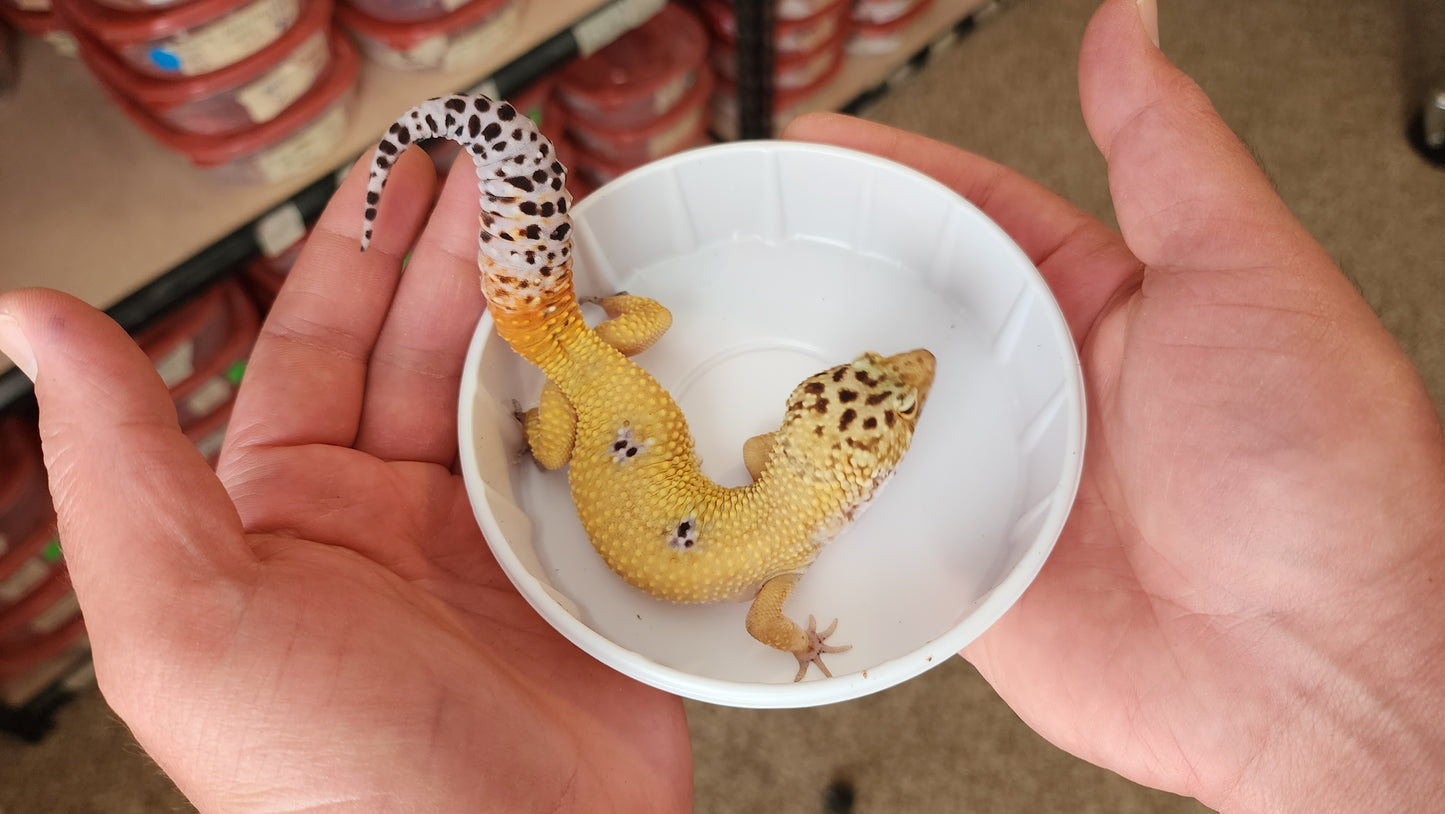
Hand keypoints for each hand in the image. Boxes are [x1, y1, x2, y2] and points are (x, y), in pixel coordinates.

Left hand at [0, 148, 689, 811]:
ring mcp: (498, 546)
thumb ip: (119, 467)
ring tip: (570, 224)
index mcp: (290, 518)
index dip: (359, 248)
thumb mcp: (185, 624)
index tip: (405, 168)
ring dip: (543, 307)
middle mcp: (394, 522)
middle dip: (462, 251)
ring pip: (518, 393)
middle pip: (428, 351)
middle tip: (506, 167)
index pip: (319, 345)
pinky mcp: (587, 575)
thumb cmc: (333, 785)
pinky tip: (634, 339)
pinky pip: (602, 460)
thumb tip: (32, 320)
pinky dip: (618, 394)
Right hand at [788, 1, 1444, 810]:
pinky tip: (759, 483)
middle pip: (897, 314)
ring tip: (710, 357)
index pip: (966, 212)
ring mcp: (992, 482)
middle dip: (814, 276)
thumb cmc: (1320, 479)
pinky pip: (867, 531)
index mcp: (1097, 306)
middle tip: (734, 245)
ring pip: (868, 422)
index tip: (810, 146)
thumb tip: (1131, 32)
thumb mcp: (1247, 277)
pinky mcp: (961, 571)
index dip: (884, 173)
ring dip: (798, 394)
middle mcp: (1038, 392)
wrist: (1313, 676)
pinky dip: (813, 510)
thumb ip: (1168, 154)